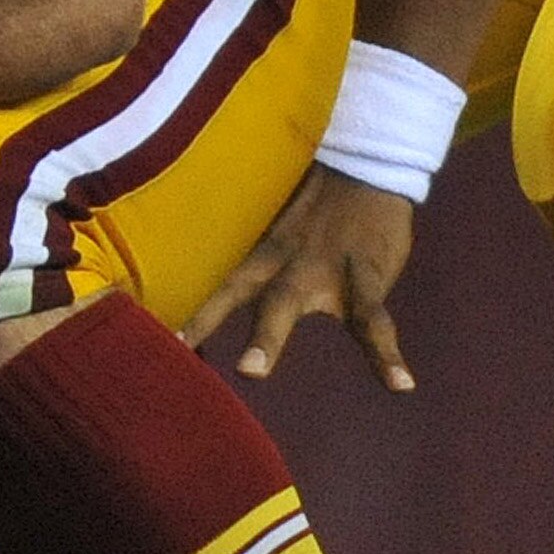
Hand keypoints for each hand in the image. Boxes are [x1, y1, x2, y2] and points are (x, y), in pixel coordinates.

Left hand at [192, 166, 420, 394]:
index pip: (219, 281)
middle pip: (237, 288)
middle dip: (206, 316)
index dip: (189, 309)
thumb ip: (259, 254)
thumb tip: (223, 277)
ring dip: (267, 335)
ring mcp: (320, 268)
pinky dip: (387, 355)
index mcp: (264, 251)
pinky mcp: (365, 273)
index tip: (154, 339)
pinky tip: (399, 386)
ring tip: (249, 372)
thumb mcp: (283, 224)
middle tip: (178, 346)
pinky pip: (374, 318)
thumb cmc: (322, 206)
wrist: (372, 166)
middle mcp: (283, 261)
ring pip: (288, 302)